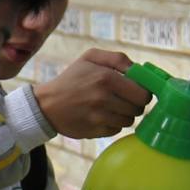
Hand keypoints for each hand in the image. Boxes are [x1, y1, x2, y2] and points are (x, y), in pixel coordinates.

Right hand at [32, 49, 150, 138]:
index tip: (137, 91)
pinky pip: (116, 130)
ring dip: (123, 115)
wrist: (46, 104)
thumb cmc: (71, 79)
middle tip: (123, 99)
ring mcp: (99, 117)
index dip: (143, 92)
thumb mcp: (90, 58)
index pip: (143, 93)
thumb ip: (117, 58)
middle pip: (138, 108)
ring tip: (110, 108)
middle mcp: (104, 98)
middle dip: (134, 104)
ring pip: (128, 121)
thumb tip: (139, 70)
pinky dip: (112, 125)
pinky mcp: (95, 131)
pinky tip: (101, 117)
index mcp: (107, 78)